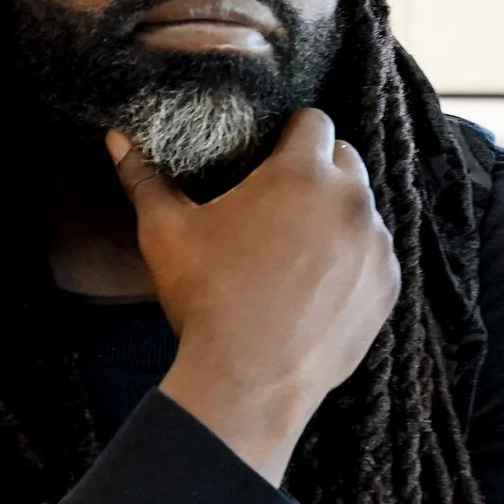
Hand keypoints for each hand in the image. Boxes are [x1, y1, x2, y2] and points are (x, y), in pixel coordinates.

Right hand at [110, 109, 398, 484]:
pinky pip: (375, 254)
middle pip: (344, 159)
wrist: (250, 382)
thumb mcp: (166, 234)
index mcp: (301, 172)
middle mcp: (350, 199)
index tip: (271, 156)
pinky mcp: (386, 285)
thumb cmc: (207, 299)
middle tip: (282, 201)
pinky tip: (319, 283)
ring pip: (362, 208)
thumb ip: (145, 178)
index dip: (290, 133)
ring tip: (300, 247)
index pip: (313, 121)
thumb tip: (117, 139)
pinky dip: (354, 259)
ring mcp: (375, 244)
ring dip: (338, 214)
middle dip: (318, 170)